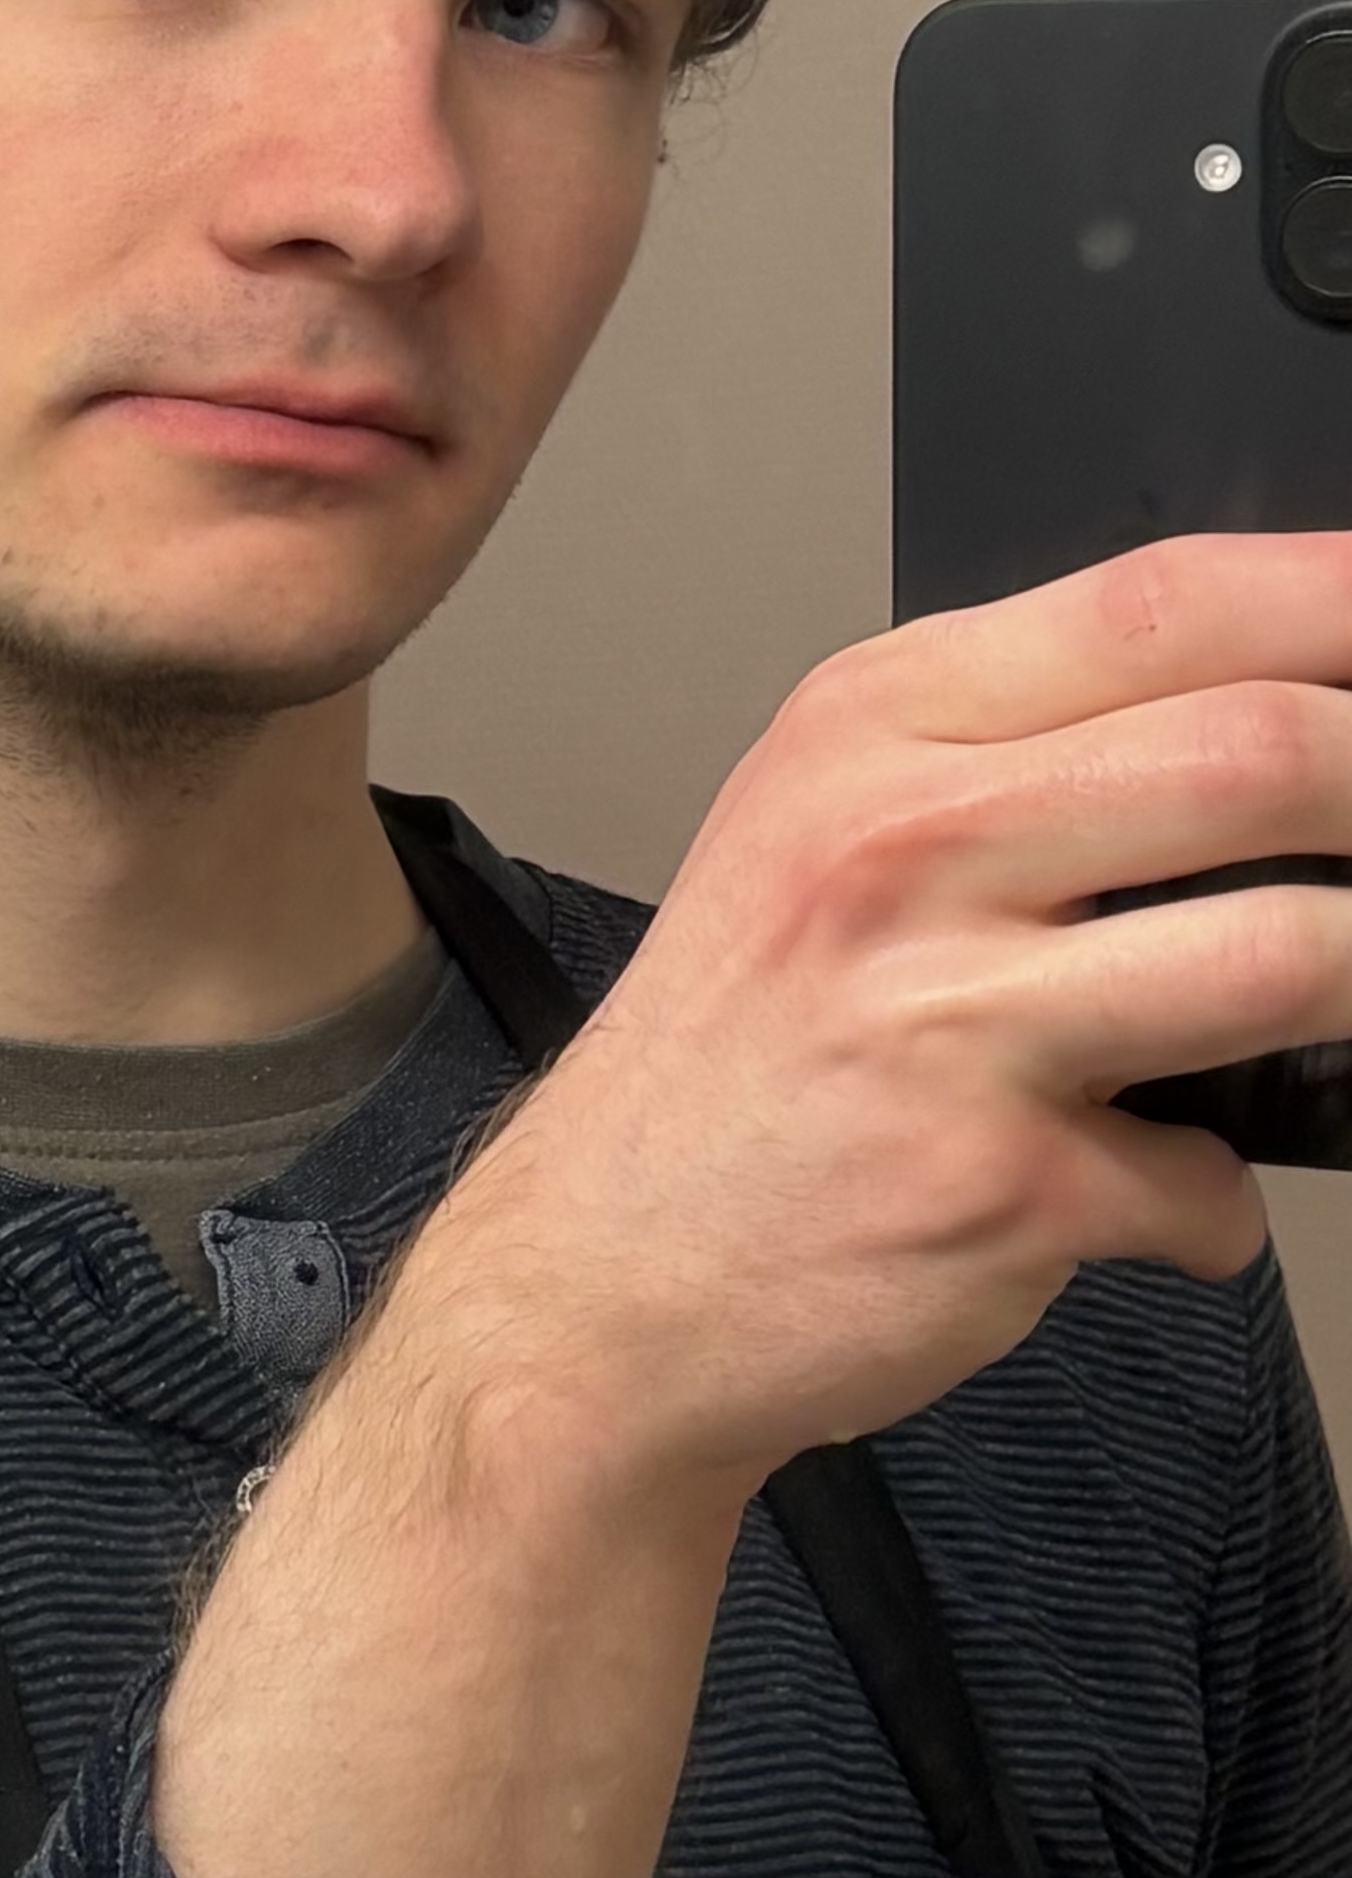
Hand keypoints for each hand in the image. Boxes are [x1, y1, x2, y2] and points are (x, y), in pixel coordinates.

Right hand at [412, 534, 1351, 1509]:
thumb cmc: (738, 1060)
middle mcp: (902, 845)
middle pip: (1258, 750)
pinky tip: (1145, 1192)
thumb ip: (1019, 762)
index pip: (1164, 601)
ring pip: (1287, 951)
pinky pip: (1206, 1178)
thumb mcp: (823, 834)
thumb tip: (1269, 726)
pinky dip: (1208, 1205)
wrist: (598, 1277)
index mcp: (873, 729)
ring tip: (1334, 1004)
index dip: (1339, 601)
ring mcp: (949, 1015)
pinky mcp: (997, 1180)